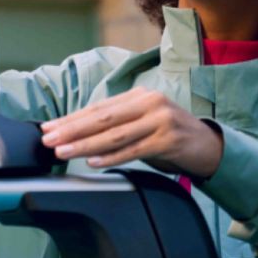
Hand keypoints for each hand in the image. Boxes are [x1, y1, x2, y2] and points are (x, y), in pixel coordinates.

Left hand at [40, 86, 223, 178]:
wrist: (209, 145)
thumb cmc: (170, 134)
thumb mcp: (144, 121)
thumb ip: (118, 122)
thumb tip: (77, 132)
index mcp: (139, 96)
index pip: (98, 108)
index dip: (71, 119)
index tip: (49, 128)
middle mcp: (149, 103)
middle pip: (102, 118)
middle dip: (71, 130)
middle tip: (48, 140)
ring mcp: (160, 120)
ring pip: (114, 135)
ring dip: (85, 145)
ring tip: (63, 151)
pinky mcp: (168, 140)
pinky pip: (133, 150)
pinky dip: (111, 157)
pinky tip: (93, 162)